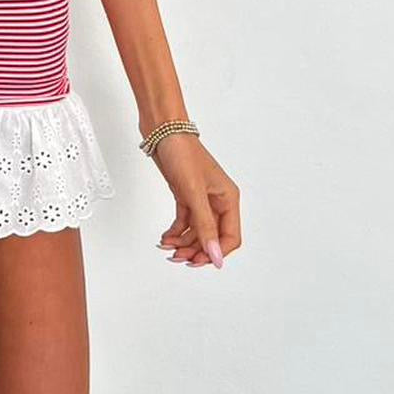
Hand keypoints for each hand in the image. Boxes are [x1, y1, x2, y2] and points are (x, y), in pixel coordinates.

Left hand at [150, 133, 240, 268]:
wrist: (162, 132)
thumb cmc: (182, 154)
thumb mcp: (194, 194)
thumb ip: (204, 226)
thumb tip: (215, 255)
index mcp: (228, 199)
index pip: (231, 237)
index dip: (216, 252)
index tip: (198, 261)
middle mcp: (217, 201)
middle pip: (212, 237)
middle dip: (196, 249)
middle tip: (178, 257)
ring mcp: (201, 199)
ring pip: (197, 231)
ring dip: (183, 242)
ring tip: (168, 247)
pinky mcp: (185, 195)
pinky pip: (185, 221)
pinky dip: (175, 231)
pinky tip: (165, 237)